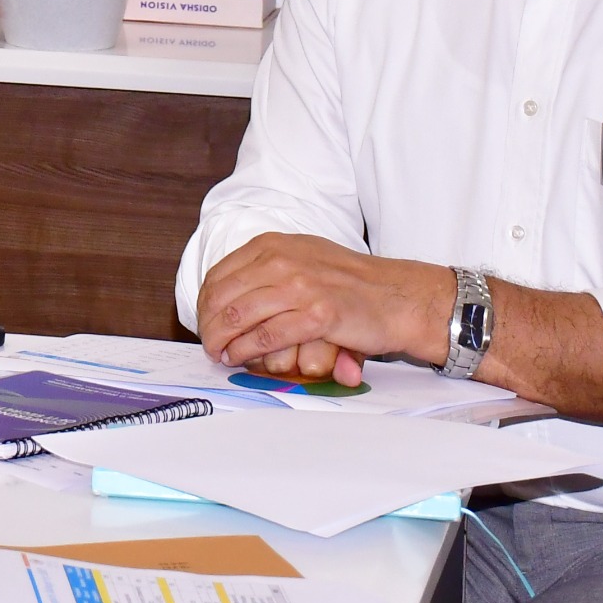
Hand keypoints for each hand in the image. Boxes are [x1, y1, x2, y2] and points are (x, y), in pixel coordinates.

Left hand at [195, 233, 451, 381]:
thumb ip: (267, 269)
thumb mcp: (302, 257)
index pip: (220, 274)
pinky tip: (240, 358)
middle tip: (208, 344)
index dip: (206, 303)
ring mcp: (299, 286)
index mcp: (273, 244)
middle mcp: (281, 260)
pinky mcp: (317, 315)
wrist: (398, 296)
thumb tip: (228, 296)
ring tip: (219, 354)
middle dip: (209, 324)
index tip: (204, 322)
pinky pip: (267, 335)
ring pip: (241, 316)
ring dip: (223, 340)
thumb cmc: (351, 282)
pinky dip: (247, 350)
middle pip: (224, 296)